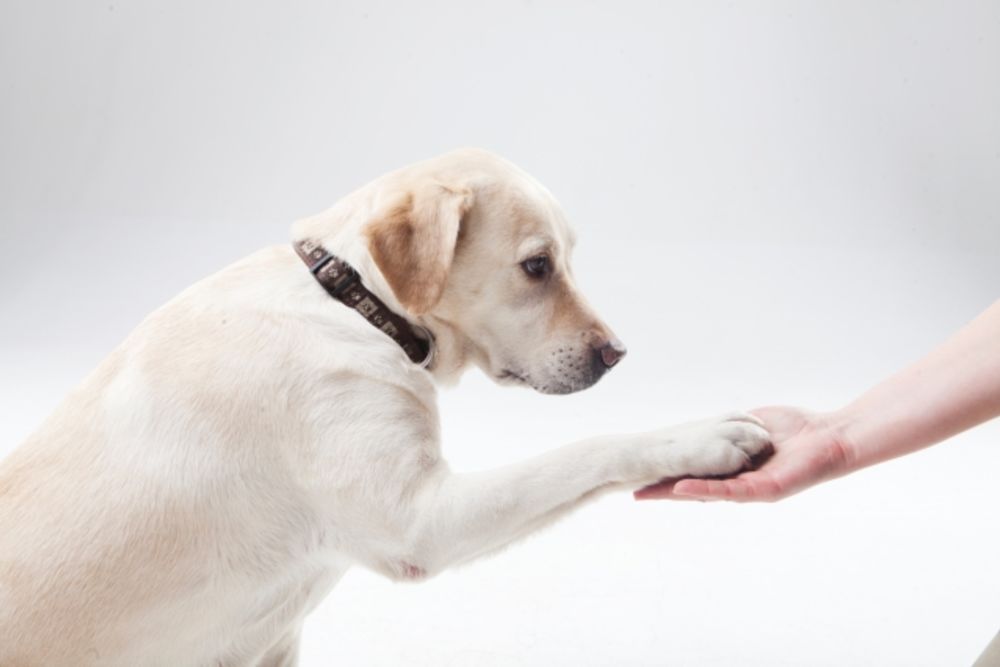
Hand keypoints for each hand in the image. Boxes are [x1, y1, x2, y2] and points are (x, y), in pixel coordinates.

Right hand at [633, 406, 853, 501]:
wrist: (833, 437)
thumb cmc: (799, 430)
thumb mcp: (753, 424)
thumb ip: (731, 427)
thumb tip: (709, 422)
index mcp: (737, 469)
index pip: (697, 473)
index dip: (671, 474)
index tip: (643, 474)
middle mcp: (741, 483)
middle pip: (696, 489)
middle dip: (665, 491)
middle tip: (635, 492)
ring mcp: (752, 490)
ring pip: (708, 493)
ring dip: (678, 494)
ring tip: (650, 493)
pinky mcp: (765, 492)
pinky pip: (730, 491)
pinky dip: (704, 490)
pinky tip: (682, 489)